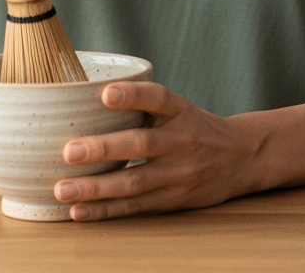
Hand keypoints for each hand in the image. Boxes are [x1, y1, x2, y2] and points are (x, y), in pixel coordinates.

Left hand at [53, 82, 258, 220]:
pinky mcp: (172, 199)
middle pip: (141, 144)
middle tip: (69, 151)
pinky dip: (105, 210)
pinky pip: (135, 207)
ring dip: (95, 188)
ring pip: (134, 182)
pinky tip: (79, 211)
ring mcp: (178, 174)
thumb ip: (144, 105)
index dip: (133, 95)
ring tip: (63, 188)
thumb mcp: (179, 107)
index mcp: (181, 111)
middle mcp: (181, 141)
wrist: (241, 157)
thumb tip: (85, 100)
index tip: (105, 94)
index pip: (158, 98)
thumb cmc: (196, 126)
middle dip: (103, 149)